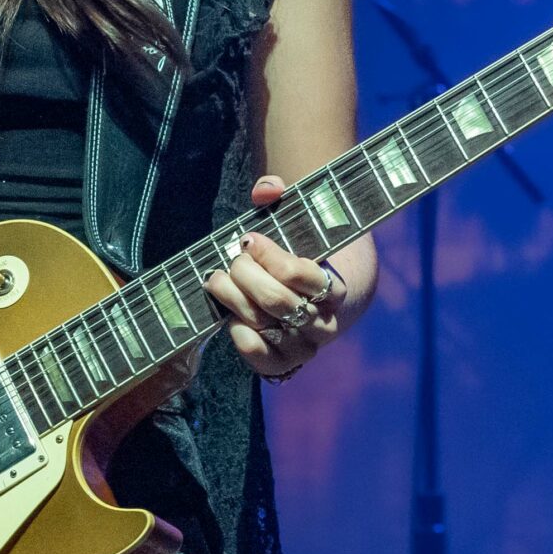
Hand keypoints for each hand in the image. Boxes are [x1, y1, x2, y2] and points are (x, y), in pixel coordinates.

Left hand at [205, 174, 343, 379]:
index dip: (270, 256)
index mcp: (335, 290)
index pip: (303, 275)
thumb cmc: (297, 259)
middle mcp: (324, 323)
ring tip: (217, 279)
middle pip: (278, 301)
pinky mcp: (284, 364)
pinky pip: (263, 360)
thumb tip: (267, 189)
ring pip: (265, 325)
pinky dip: (243, 339)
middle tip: (232, 260)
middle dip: (246, 276)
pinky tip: (231, 320)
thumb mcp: (294, 226)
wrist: (316, 304)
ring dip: (234, 299)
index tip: (248, 239)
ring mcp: (304, 346)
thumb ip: (278, 198)